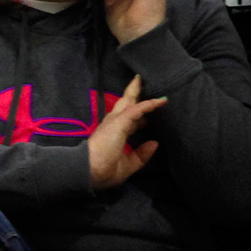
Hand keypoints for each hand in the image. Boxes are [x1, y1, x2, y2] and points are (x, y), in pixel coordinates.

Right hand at [86, 73, 165, 189]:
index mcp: (114, 134)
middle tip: (141, 81)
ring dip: (139, 91)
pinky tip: (161, 100)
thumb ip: (141, 154)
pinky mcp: (120, 121)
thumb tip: (155, 144)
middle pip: (126, 103)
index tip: (153, 108)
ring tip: (144, 80)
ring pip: (130, 101)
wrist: (90, 171)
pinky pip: (138, 109)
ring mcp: (116, 121)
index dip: (142, 114)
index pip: (130, 120)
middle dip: (134, 93)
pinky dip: (149, 104)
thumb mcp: (129, 164)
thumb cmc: (105, 170)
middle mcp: (114, 123)